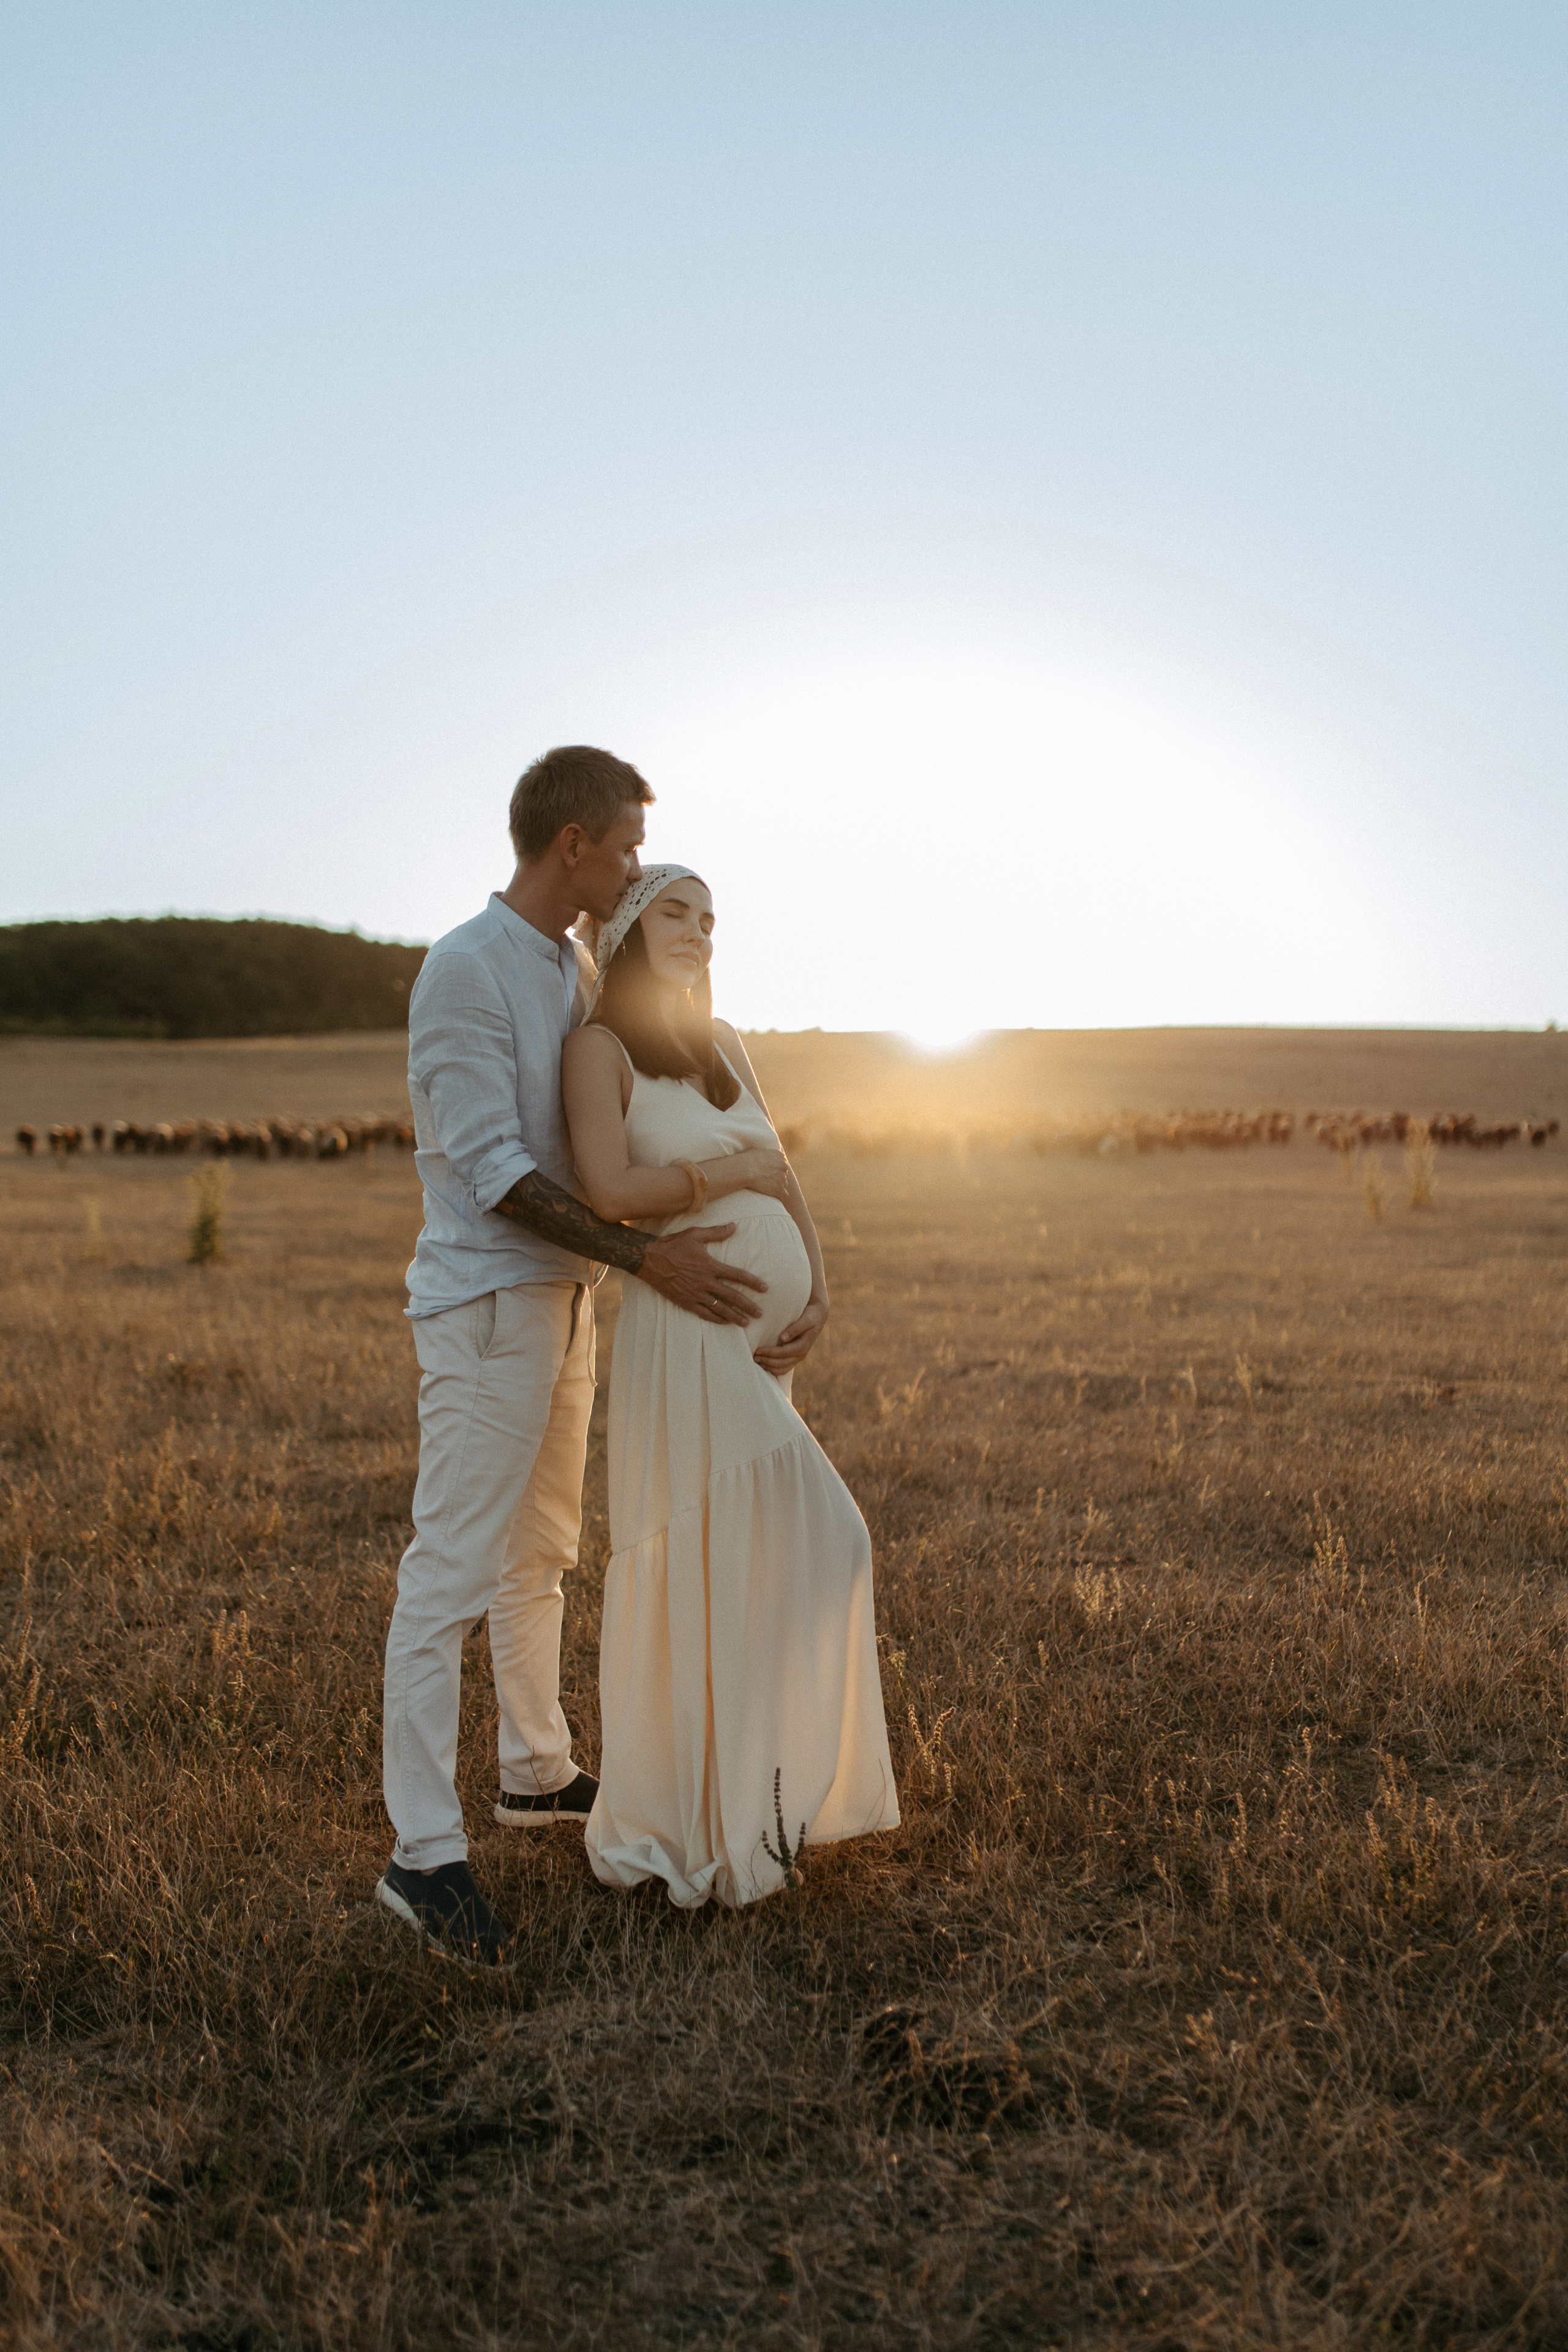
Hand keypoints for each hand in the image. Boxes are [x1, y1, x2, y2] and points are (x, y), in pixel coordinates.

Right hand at [638, 1223, 765, 1322]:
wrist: (649, 1259)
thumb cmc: (673, 1245)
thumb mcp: (695, 1234)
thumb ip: (716, 1232)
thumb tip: (735, 1226)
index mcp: (710, 1266)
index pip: (737, 1275)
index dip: (752, 1282)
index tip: (765, 1289)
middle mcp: (705, 1282)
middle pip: (732, 1296)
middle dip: (748, 1305)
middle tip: (760, 1313)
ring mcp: (695, 1294)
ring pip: (720, 1308)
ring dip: (734, 1316)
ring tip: (746, 1322)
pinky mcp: (685, 1302)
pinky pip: (704, 1313)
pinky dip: (716, 1319)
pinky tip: (725, 1322)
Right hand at [725, 1146, 791, 1202]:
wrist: (744, 1169)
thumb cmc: (746, 1158)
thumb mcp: (757, 1150)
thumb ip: (764, 1153)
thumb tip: (761, 1153)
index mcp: (780, 1156)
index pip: (782, 1164)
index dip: (775, 1169)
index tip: (768, 1172)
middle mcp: (784, 1166)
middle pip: (784, 1174)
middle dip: (777, 1178)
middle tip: (766, 1181)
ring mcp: (783, 1178)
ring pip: (784, 1184)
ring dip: (777, 1187)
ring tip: (767, 1188)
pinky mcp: (779, 1189)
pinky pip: (784, 1195)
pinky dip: (781, 1197)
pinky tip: (776, 1198)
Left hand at [754, 1294, 828, 1373]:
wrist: (817, 1316)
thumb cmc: (810, 1315)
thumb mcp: (806, 1319)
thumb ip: (795, 1328)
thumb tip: (783, 1338)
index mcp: (803, 1346)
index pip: (783, 1353)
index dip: (769, 1353)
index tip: (757, 1350)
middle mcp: (801, 1355)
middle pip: (781, 1364)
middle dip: (766, 1361)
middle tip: (753, 1357)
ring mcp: (798, 1358)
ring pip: (782, 1369)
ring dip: (768, 1367)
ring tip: (756, 1361)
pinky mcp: (795, 1358)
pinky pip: (783, 1368)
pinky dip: (773, 1368)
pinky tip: (763, 1364)